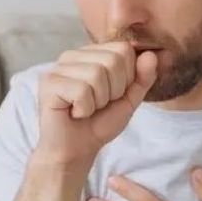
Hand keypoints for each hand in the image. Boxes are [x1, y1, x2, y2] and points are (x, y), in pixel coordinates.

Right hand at [34, 42, 157, 166]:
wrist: (76, 151)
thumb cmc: (98, 124)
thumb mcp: (129, 100)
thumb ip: (143, 78)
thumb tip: (153, 55)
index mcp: (92, 54)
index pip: (124, 49)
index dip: (127, 78)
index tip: (112, 96)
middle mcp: (73, 55)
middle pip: (113, 60)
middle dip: (114, 91)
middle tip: (98, 105)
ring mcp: (58, 67)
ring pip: (96, 75)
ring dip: (98, 102)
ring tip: (85, 109)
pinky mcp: (49, 83)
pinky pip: (81, 90)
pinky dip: (84, 109)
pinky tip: (74, 113)